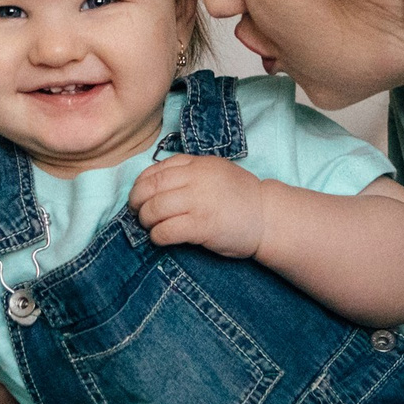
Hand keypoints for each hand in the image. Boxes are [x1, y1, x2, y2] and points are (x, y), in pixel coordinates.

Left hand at [128, 154, 267, 257]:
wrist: (267, 217)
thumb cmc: (241, 197)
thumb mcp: (215, 172)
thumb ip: (189, 172)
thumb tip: (156, 184)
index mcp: (197, 164)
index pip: (156, 169)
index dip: (141, 184)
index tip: (138, 195)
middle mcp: (196, 180)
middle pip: (150, 188)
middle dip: (137, 202)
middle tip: (136, 213)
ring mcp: (198, 202)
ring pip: (154, 209)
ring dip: (146, 220)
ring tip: (149, 227)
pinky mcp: (201, 226)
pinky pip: (166, 231)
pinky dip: (157, 236)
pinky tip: (160, 239)